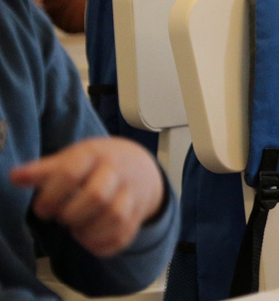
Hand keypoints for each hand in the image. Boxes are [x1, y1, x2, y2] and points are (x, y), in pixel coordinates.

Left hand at [10, 137, 165, 256]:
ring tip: (76, 230)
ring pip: (116, 217)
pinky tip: (88, 240)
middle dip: (72, 214)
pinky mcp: (138, 215)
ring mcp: (132, 194)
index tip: (42, 210)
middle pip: (97, 196)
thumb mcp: (73, 157)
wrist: (140, 165)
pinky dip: (102, 245)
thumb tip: (14, 177)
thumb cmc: (96, 163)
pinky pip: (124, 236)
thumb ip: (43, 170)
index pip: (71, 174)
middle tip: (62, 218)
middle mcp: (117, 173)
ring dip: (88, 231)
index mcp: (95, 155)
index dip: (50, 196)